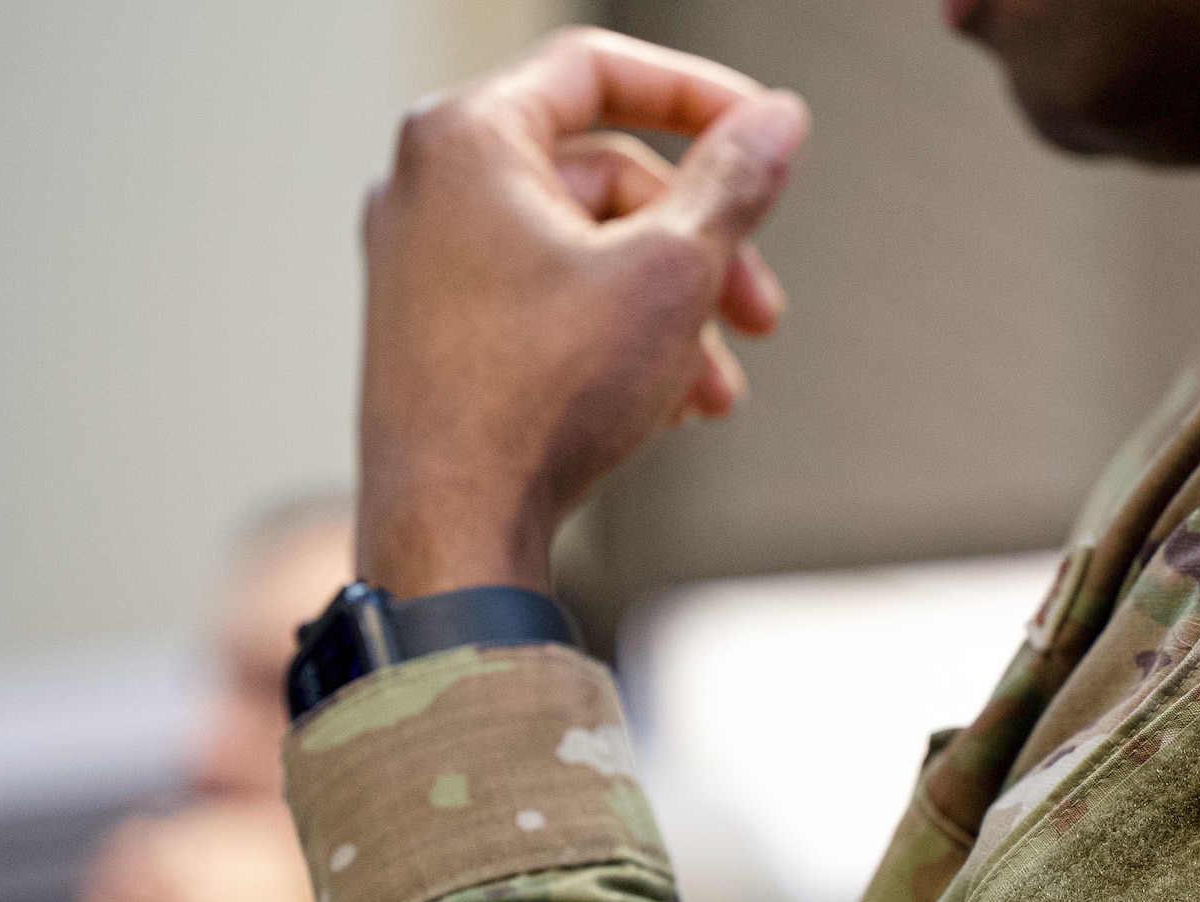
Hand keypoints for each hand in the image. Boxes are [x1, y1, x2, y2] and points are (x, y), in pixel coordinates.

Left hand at [357, 28, 809, 596]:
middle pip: (605, 177)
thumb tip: (776, 121)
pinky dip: (618, 343)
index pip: (597, 69)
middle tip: (762, 308)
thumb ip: (732, 183)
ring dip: (674, 313)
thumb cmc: (536, 402)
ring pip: (587, 255)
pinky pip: (549, 308)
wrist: (453, 535)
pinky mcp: (435, 338)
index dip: (699, 94)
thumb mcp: (671, 273)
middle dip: (702, 246)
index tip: (763, 135)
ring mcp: (424, 267)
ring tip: (717, 388)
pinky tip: (665, 409)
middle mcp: (428, 190)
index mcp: (465, 139)